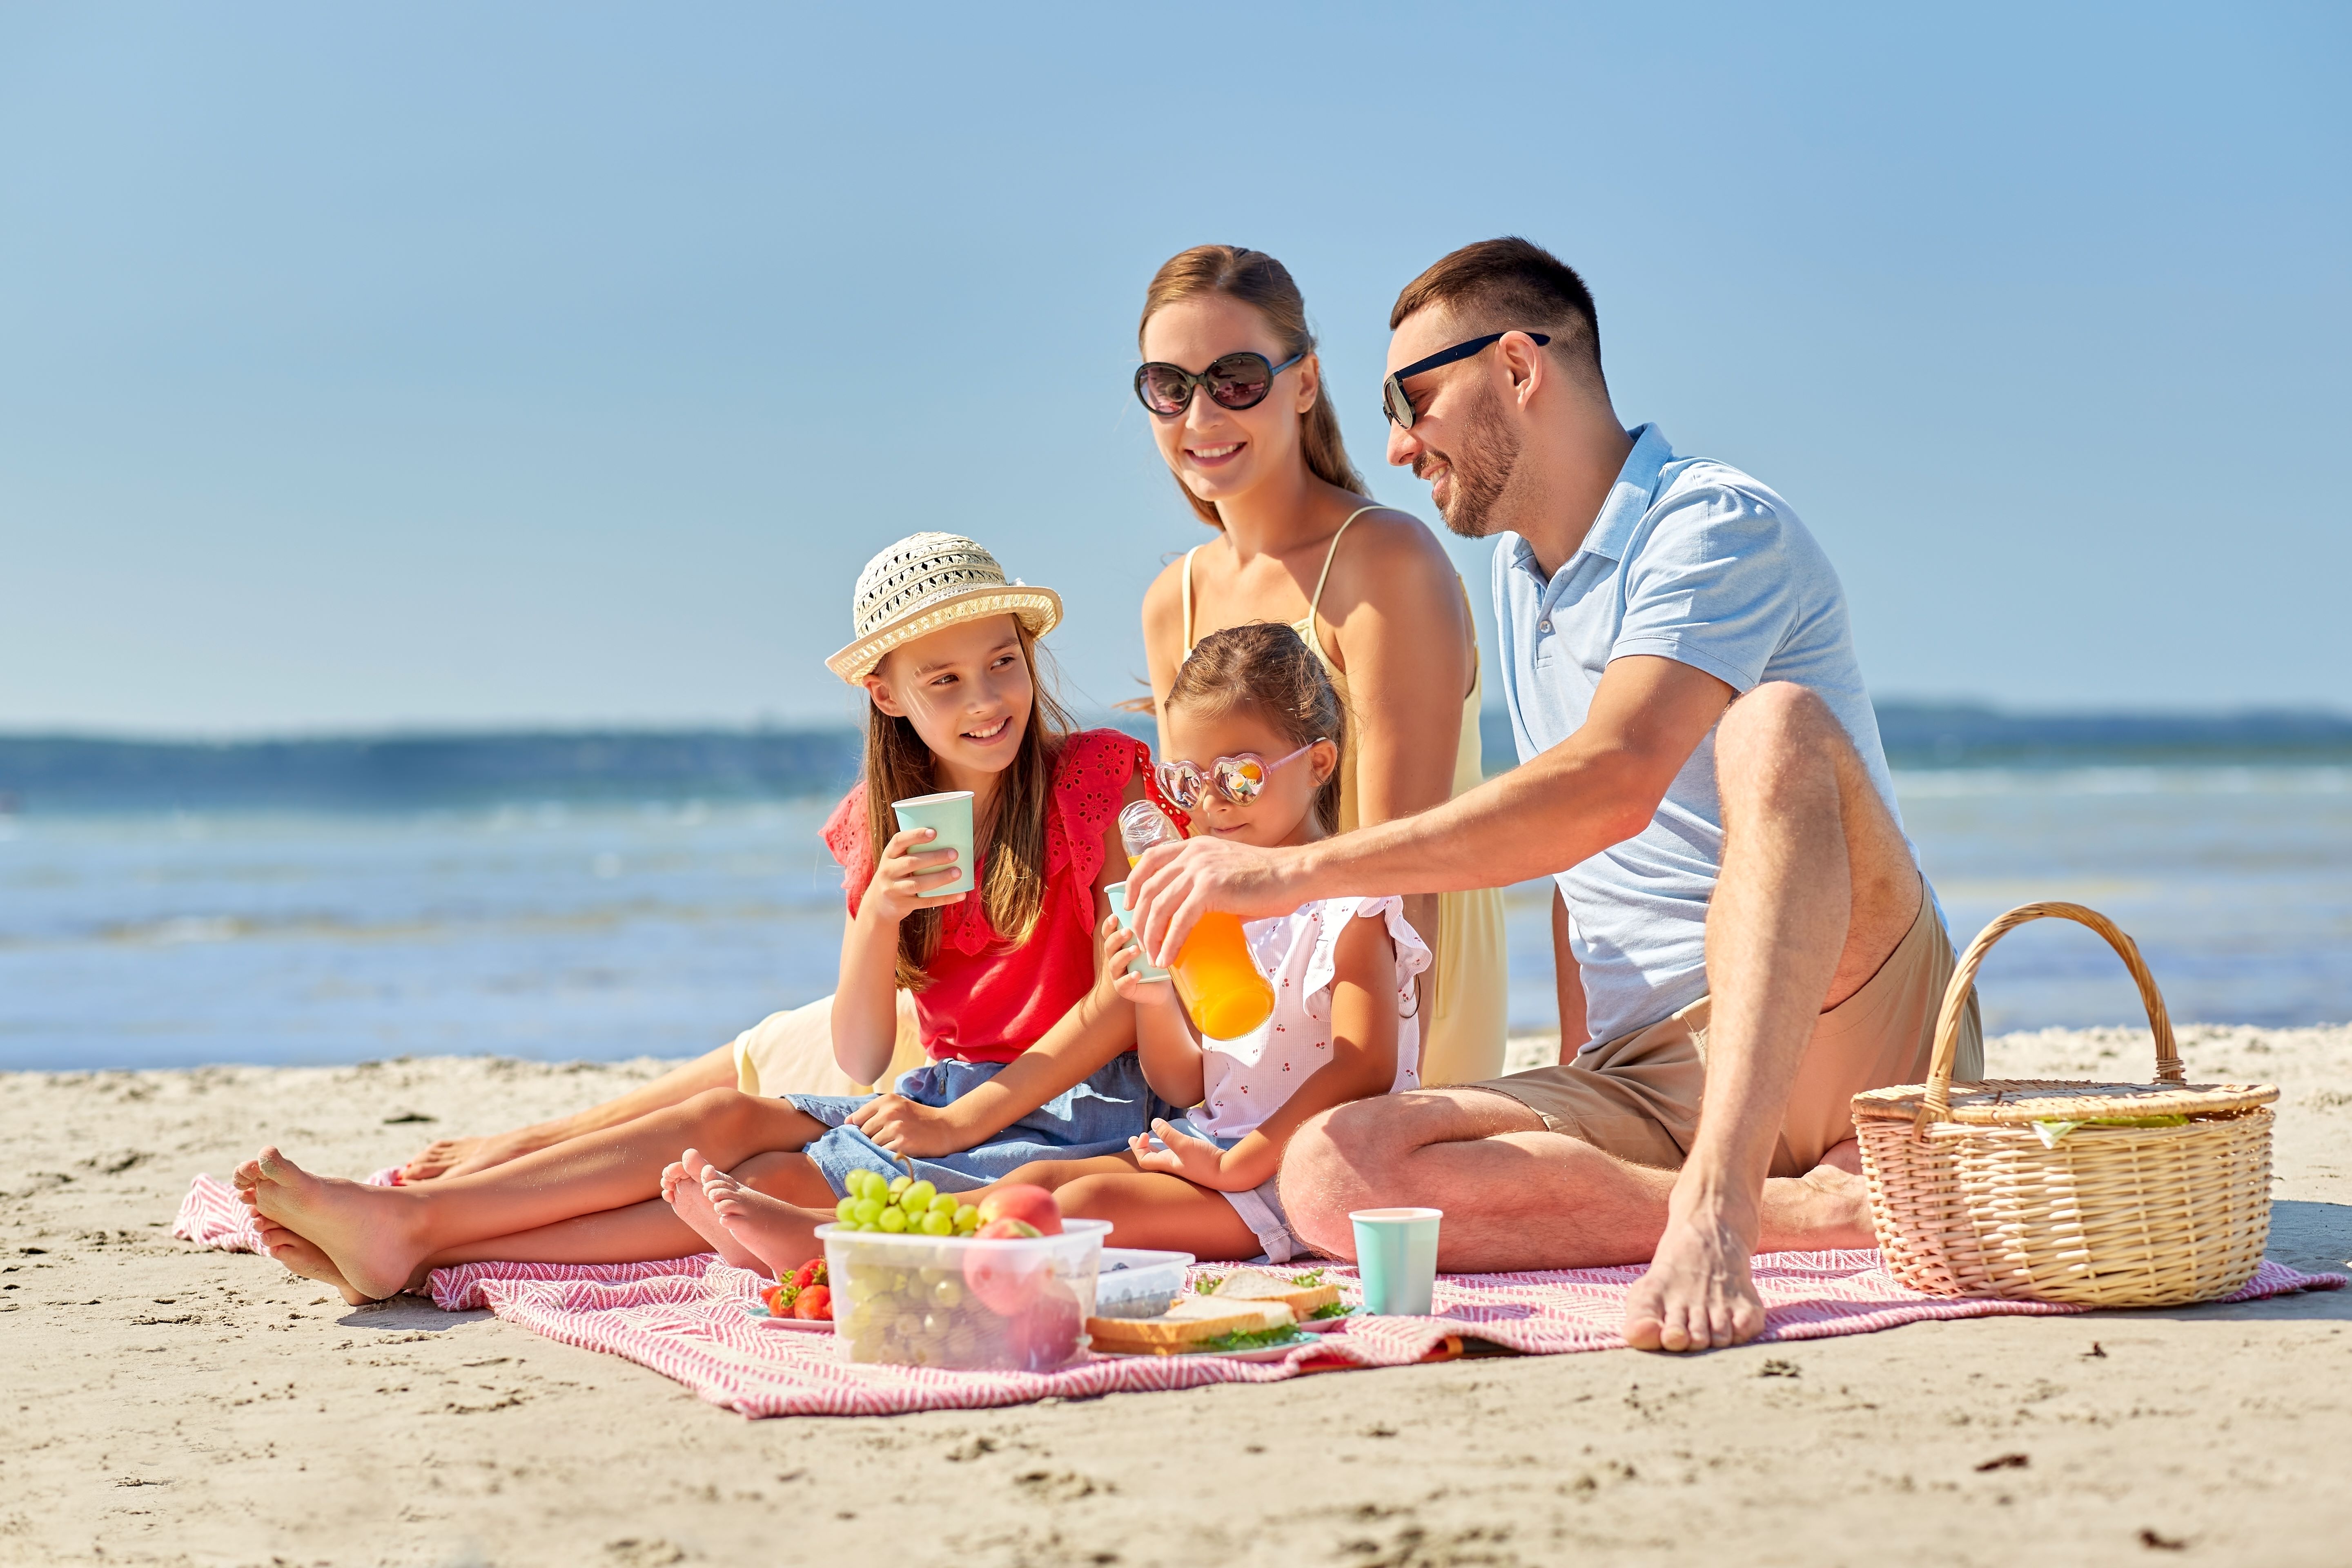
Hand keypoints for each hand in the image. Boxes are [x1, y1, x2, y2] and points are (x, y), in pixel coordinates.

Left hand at [848, 1094, 970, 1159]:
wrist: (946, 1128)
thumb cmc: (920, 1119)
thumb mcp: (898, 1106)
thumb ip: (875, 1112)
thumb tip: (848, 1122)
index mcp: (886, 1100)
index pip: (857, 1118)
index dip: (858, 1129)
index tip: (867, 1134)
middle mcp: (889, 1112)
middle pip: (863, 1133)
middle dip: (871, 1140)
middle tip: (887, 1141)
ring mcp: (895, 1128)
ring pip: (872, 1145)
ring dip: (880, 1148)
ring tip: (894, 1145)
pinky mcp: (902, 1144)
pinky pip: (883, 1153)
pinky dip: (888, 1155)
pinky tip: (899, 1151)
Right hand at [860, 826, 966, 924]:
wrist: (878, 905)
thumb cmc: (896, 875)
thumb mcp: (896, 862)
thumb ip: (913, 852)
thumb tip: (949, 840)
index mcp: (888, 856)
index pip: (898, 841)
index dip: (915, 836)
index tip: (934, 832)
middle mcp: (888, 871)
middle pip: (911, 863)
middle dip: (934, 857)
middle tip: (954, 853)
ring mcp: (894, 890)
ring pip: (918, 884)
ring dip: (940, 878)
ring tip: (958, 872)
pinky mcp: (903, 905)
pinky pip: (926, 901)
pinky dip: (945, 898)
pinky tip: (960, 894)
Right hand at [1096, 913, 1174, 1007]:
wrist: (1160, 988)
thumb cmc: (1154, 961)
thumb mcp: (1151, 943)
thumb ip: (1146, 930)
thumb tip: (1154, 908)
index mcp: (1119, 945)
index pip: (1108, 933)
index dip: (1109, 925)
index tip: (1115, 916)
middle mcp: (1115, 958)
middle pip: (1109, 946)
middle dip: (1117, 938)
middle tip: (1128, 931)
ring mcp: (1117, 975)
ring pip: (1114, 964)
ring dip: (1124, 956)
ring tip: (1135, 950)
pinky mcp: (1124, 989)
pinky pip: (1123, 984)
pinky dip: (1129, 978)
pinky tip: (1137, 974)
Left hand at [1127, 834, 1305, 966]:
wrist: (1293, 874)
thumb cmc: (1267, 878)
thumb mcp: (1227, 870)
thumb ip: (1209, 885)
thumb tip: (1200, 917)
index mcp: (1195, 846)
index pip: (1150, 859)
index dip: (1133, 883)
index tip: (1128, 905)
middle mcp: (1192, 854)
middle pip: (1149, 887)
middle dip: (1139, 918)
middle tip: (1140, 941)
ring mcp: (1200, 870)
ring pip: (1159, 905)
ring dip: (1150, 935)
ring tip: (1152, 956)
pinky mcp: (1211, 889)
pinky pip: (1181, 920)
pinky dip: (1170, 942)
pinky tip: (1167, 958)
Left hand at [1130, 1117, 1244, 1189]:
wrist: (1228, 1173)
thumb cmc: (1204, 1162)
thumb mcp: (1183, 1145)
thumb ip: (1168, 1134)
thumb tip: (1154, 1123)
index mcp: (1167, 1164)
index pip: (1144, 1160)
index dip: (1138, 1148)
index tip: (1143, 1134)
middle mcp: (1173, 1167)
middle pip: (1152, 1159)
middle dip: (1143, 1148)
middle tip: (1137, 1138)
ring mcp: (1184, 1165)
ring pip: (1163, 1157)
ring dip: (1155, 1147)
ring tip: (1151, 1139)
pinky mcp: (1194, 1162)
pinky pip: (1174, 1155)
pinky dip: (1168, 1147)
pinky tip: (1174, 1142)